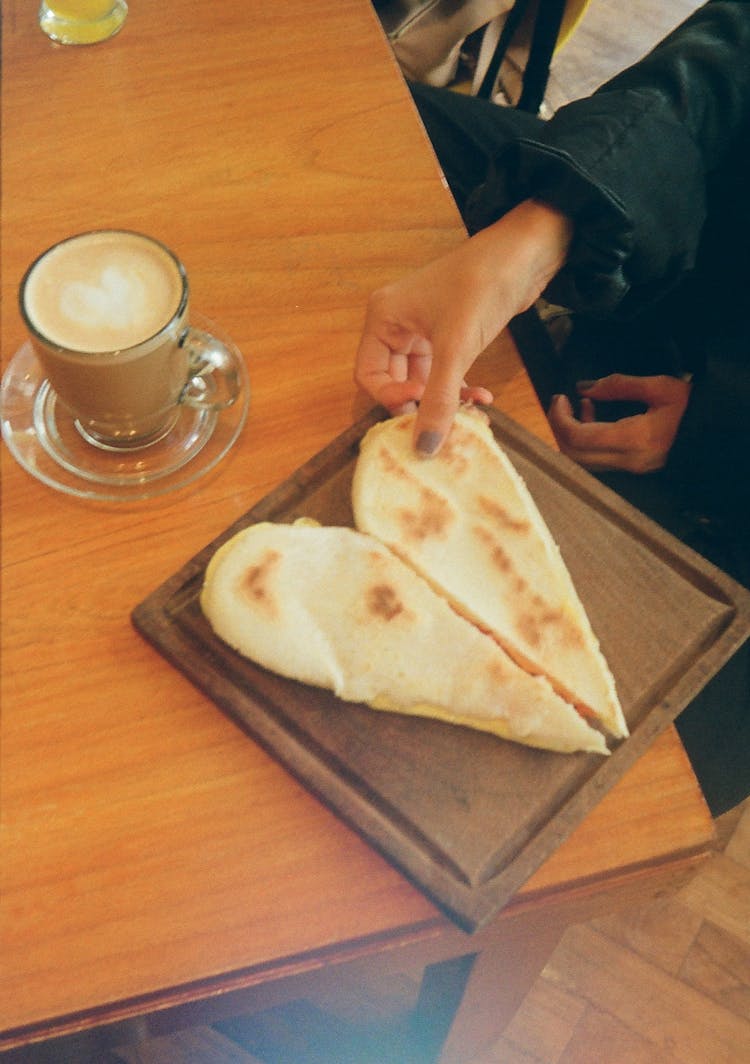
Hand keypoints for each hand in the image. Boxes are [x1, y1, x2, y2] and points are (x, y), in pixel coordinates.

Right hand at [354, 200, 572, 452]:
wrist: (527, 253)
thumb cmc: (483, 285)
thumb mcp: (457, 347)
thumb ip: (439, 399)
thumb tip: (423, 449)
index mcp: (383, 317)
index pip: (369, 376)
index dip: (391, 400)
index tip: (421, 410)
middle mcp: (396, 324)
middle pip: (393, 382)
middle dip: (420, 405)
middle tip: (447, 423)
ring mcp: (422, 329)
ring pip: (421, 381)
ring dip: (444, 400)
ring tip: (474, 413)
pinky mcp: (447, 335)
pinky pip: (442, 373)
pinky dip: (458, 388)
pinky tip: (482, 398)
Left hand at [548, 373, 691, 472]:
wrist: (712, 430)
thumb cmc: (691, 407)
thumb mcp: (659, 387)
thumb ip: (618, 386)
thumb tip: (584, 387)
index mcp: (635, 440)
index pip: (580, 438)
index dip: (561, 419)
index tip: (559, 398)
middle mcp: (628, 460)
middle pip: (574, 455)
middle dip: (560, 428)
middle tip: (560, 403)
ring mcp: (629, 468)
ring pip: (582, 461)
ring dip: (571, 434)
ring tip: (578, 406)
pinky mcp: (631, 468)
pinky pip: (595, 459)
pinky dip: (585, 440)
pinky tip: (591, 415)